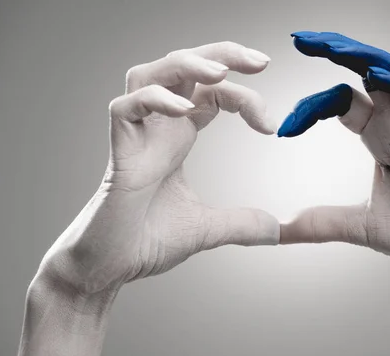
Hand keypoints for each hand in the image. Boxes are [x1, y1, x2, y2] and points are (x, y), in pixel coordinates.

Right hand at [38, 42, 279, 294]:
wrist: (110, 268)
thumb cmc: (146, 240)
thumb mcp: (207, 229)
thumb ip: (242, 224)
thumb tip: (278, 230)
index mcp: (178, 137)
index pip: (211, 93)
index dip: (243, 94)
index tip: (272, 124)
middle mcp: (158, 129)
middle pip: (183, 68)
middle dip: (221, 54)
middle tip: (260, 61)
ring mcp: (136, 138)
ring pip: (150, 74)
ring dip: (185, 65)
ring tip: (221, 73)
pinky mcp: (118, 154)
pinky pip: (125, 108)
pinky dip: (153, 100)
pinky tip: (183, 110)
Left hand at [279, 32, 389, 277]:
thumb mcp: (360, 226)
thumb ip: (321, 222)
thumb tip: (280, 228)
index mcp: (379, 139)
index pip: (343, 102)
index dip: (313, 106)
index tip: (285, 126)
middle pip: (370, 76)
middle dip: (339, 54)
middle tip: (304, 41)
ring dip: (369, 61)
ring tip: (336, 48)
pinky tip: (381, 79)